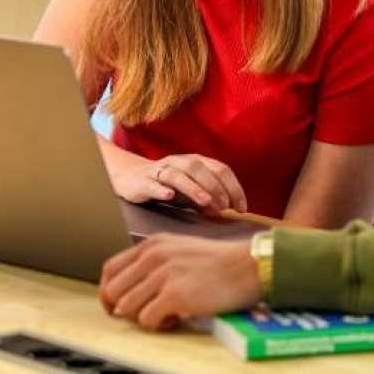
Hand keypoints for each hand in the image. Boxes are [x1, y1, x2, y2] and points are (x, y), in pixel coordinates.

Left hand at [99, 234, 260, 329]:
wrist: (246, 266)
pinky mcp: (174, 296)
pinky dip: (159, 325)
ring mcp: (163, 276)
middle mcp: (153, 257)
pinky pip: (147, 320)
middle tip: (141, 315)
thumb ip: (155, 263)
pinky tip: (176, 319)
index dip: (108, 291)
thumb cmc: (219, 262)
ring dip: (144, 317)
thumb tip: (132, 290)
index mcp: (153, 245)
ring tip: (167, 314)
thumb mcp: (180, 250)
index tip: (113, 305)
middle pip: (113, 291)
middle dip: (122, 309)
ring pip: (128, 308)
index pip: (111, 269)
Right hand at [112, 153, 247, 213]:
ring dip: (194, 188)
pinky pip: (153, 183)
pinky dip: (161, 189)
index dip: (233, 187)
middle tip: (225, 207)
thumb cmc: (168, 185)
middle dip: (216, 187)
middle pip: (201, 169)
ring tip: (206, 201)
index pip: (220, 169)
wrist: (132, 178)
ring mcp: (161, 170)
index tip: (241, 208)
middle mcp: (180, 161)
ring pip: (179, 174)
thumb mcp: (191, 192)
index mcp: (196, 162)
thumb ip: (207, 200)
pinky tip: (168, 196)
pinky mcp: (143, 181)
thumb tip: (225, 212)